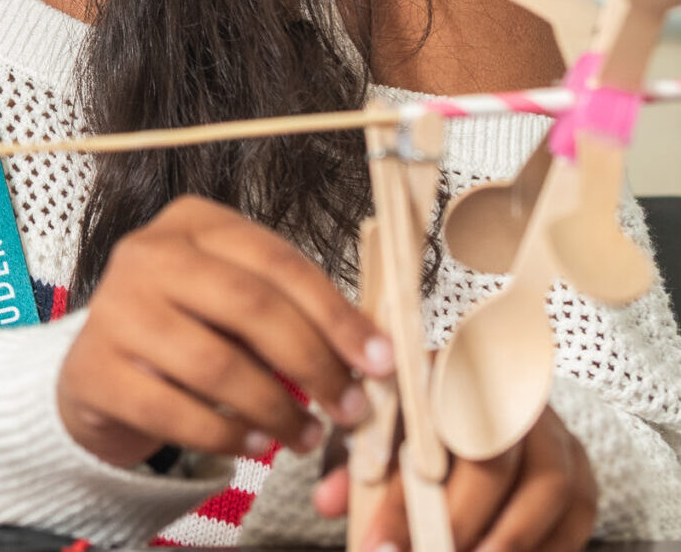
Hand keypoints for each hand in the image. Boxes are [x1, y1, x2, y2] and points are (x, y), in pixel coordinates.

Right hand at [58, 195, 395, 467]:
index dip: (336, 314)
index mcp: (191, 223)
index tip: (379, 361)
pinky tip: (256, 444)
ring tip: (306, 436)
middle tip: (350, 408)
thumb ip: (293, 313)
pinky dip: (228, 435)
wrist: (100, 367)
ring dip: (277, 409)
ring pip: (215, 364)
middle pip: (249, 306)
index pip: (278, 260)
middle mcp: (147, 254)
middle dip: (313, 363)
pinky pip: (176, 411)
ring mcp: (115, 309)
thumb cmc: (185, 328)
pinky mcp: (96, 369)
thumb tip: (372, 352)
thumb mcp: (234, 301)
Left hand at [315, 404, 595, 551]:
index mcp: (448, 375)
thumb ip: (354, 467)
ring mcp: (552, 433)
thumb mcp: (379, 437)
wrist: (483, 407)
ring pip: (548, 486)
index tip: (379, 544)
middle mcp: (507, 395)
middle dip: (457, 522)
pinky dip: (547, 548)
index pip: (425, 427)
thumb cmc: (418, 426)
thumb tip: (328, 502)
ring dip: (509, 538)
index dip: (401, 492)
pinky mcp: (582, 473)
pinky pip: (579, 516)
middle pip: (493, 458)